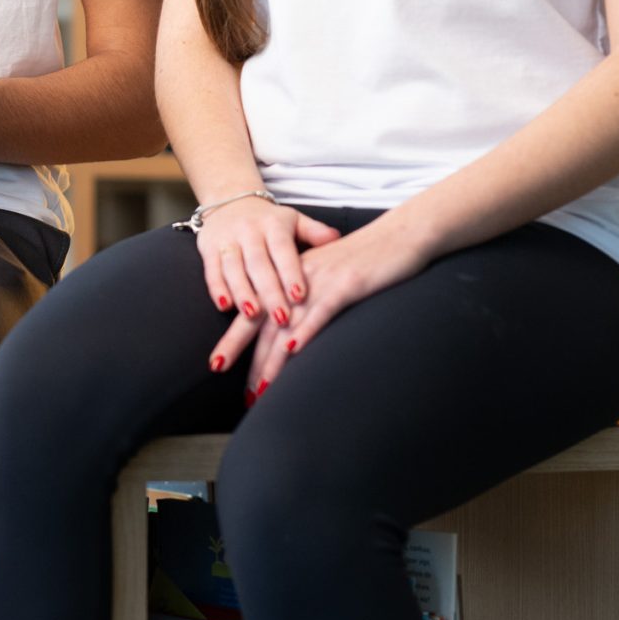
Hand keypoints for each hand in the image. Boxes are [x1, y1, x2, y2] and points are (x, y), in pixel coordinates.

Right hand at [199, 201, 342, 377]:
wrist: (230, 198)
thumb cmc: (269, 220)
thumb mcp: (293, 220)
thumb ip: (314, 232)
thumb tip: (337, 237)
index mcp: (273, 224)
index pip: (283, 249)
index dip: (290, 272)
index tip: (300, 296)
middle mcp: (248, 231)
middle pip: (258, 263)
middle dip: (269, 291)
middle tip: (281, 318)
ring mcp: (227, 239)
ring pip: (233, 268)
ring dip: (242, 292)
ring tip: (252, 314)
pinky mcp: (208, 248)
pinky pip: (211, 270)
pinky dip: (217, 288)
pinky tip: (225, 306)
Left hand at [240, 216, 431, 393]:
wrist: (400, 234)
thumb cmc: (368, 261)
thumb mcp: (330, 279)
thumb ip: (309, 301)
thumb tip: (292, 336)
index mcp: (290, 278)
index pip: (255, 312)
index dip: (236, 339)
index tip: (218, 365)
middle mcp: (297, 279)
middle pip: (261, 318)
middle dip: (239, 349)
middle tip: (221, 375)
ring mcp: (320, 281)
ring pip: (287, 322)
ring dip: (271, 356)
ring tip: (258, 385)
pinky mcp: (346, 284)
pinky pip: (322, 309)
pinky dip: (306, 330)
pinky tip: (294, 350)